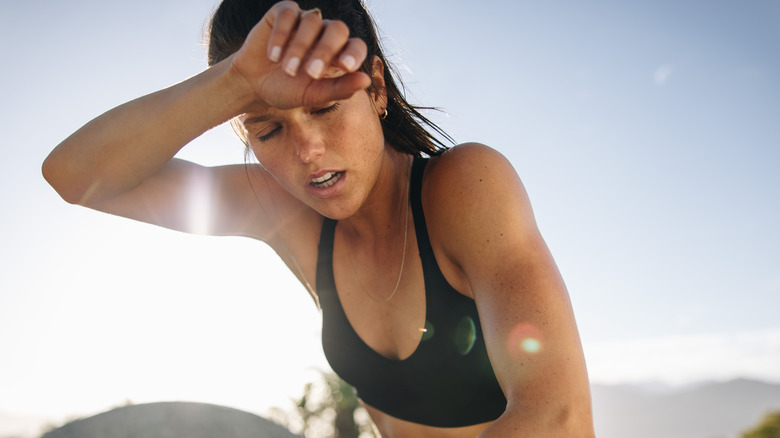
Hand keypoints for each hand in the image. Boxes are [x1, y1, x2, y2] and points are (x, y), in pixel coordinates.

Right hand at [231, 1, 370, 110]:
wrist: (254, 85)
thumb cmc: (288, 90)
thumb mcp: (313, 96)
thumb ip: (340, 89)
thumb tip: (366, 80)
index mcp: (338, 53)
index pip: (356, 46)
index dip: (355, 53)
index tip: (346, 66)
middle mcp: (325, 33)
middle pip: (337, 29)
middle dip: (326, 51)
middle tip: (311, 73)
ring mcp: (304, 21)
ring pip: (312, 21)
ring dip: (300, 48)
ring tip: (287, 70)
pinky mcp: (283, 13)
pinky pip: (288, 13)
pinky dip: (281, 35)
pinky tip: (273, 56)